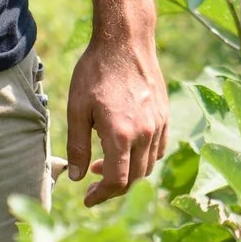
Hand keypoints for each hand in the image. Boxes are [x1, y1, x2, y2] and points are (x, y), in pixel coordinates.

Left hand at [64, 29, 167, 205]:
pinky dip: (145, 158)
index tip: (87, 199)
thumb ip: (77, 146)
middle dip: (113, 187)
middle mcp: (144, 133)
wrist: (125, 41)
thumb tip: (76, 176)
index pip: (116, 181)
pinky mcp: (164, 115)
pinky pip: (159, 148)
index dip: (101, 195)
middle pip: (134, 178)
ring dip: (128, 173)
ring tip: (104, 164)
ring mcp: (158, 124)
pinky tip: (128, 150)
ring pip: (148, 164)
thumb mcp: (77, 108)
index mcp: (121, 135)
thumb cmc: (96, 72)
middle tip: (92, 185)